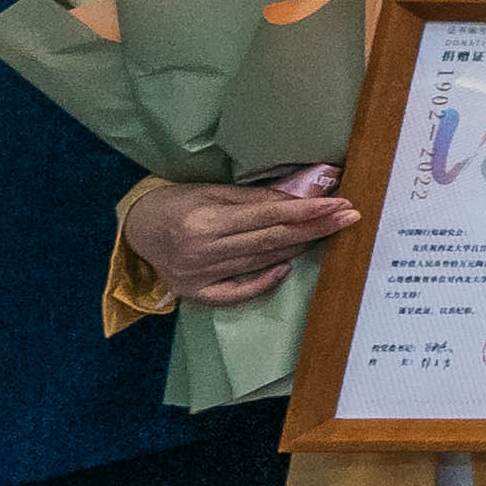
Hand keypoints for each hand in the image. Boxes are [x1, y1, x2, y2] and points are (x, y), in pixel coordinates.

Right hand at [125, 166, 353, 302]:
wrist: (136, 229)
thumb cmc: (176, 203)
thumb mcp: (211, 191)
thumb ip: (254, 199)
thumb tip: (299, 200)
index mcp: (206, 221)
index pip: (269, 217)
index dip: (308, 212)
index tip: (340, 205)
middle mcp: (204, 251)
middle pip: (272, 241)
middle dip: (315, 229)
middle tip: (350, 218)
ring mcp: (200, 277)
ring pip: (262, 262)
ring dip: (298, 248)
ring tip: (328, 233)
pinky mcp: (196, 293)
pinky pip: (239, 292)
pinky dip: (265, 281)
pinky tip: (287, 268)